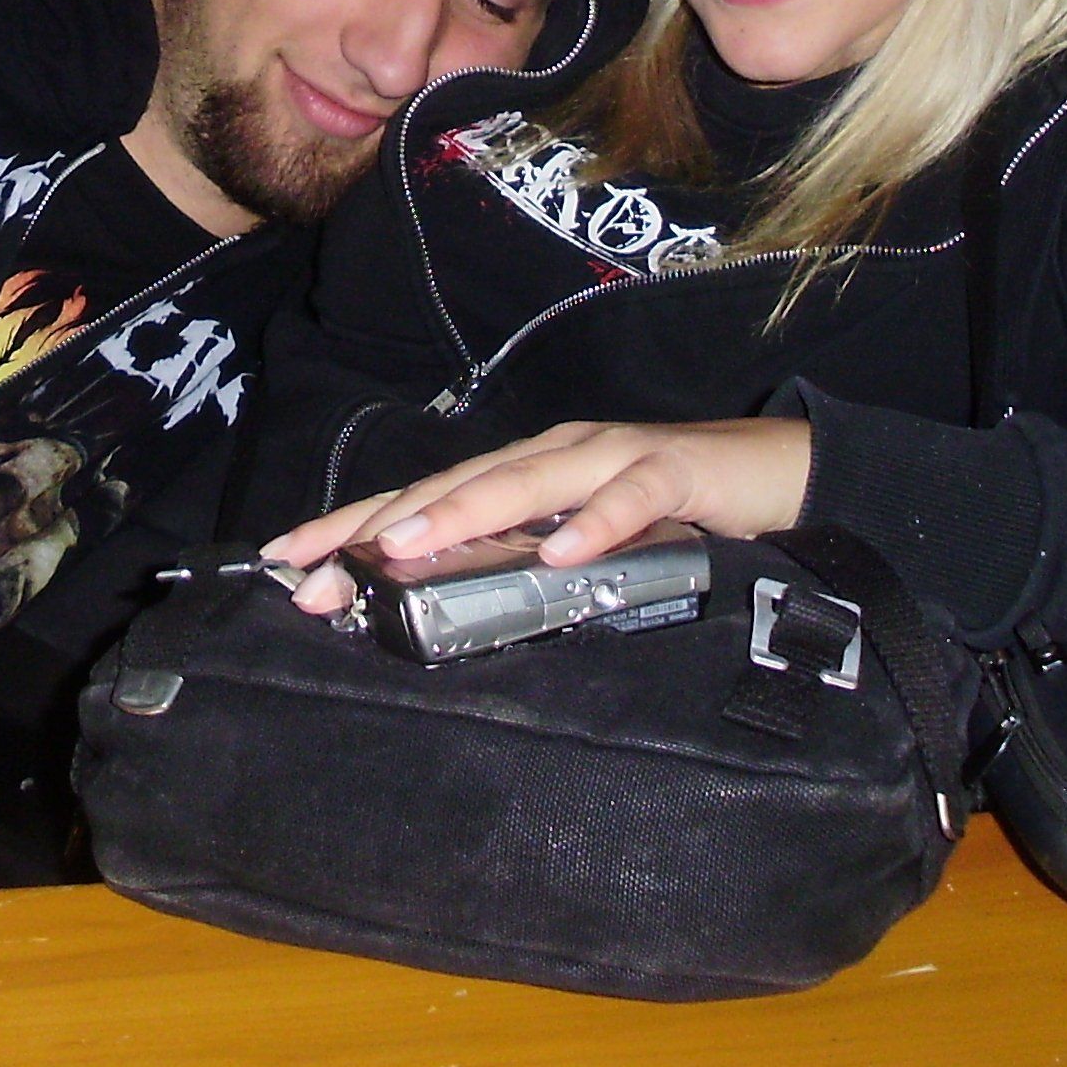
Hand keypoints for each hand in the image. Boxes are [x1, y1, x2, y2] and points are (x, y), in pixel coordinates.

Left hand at [262, 418, 812, 616]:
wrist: (779, 472)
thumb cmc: (670, 511)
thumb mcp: (583, 545)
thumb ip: (521, 566)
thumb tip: (435, 611)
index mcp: (525, 474)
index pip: (425, 499)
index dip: (354, 528)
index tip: (287, 563)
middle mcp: (555, 454)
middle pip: (455, 485)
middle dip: (382, 525)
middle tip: (320, 568)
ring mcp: (612, 457)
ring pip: (529, 481)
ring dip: (463, 511)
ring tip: (406, 542)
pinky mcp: (676, 471)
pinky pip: (632, 498)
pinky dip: (597, 522)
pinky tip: (564, 551)